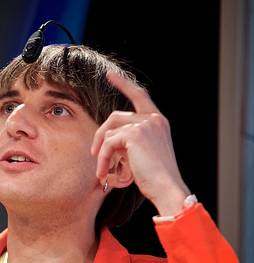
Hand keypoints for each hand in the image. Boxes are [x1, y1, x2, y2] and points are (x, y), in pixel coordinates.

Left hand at [91, 70, 189, 215]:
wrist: (167, 187)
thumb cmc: (155, 177)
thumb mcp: (144, 152)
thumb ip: (130, 140)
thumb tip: (107, 139)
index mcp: (157, 121)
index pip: (139, 95)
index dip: (124, 84)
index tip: (110, 75)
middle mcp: (152, 118)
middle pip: (114, 116)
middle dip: (100, 135)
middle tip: (95, 153)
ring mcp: (144, 124)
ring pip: (109, 130)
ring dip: (101, 150)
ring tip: (102, 168)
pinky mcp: (134, 134)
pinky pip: (107, 143)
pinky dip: (102, 158)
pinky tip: (103, 171)